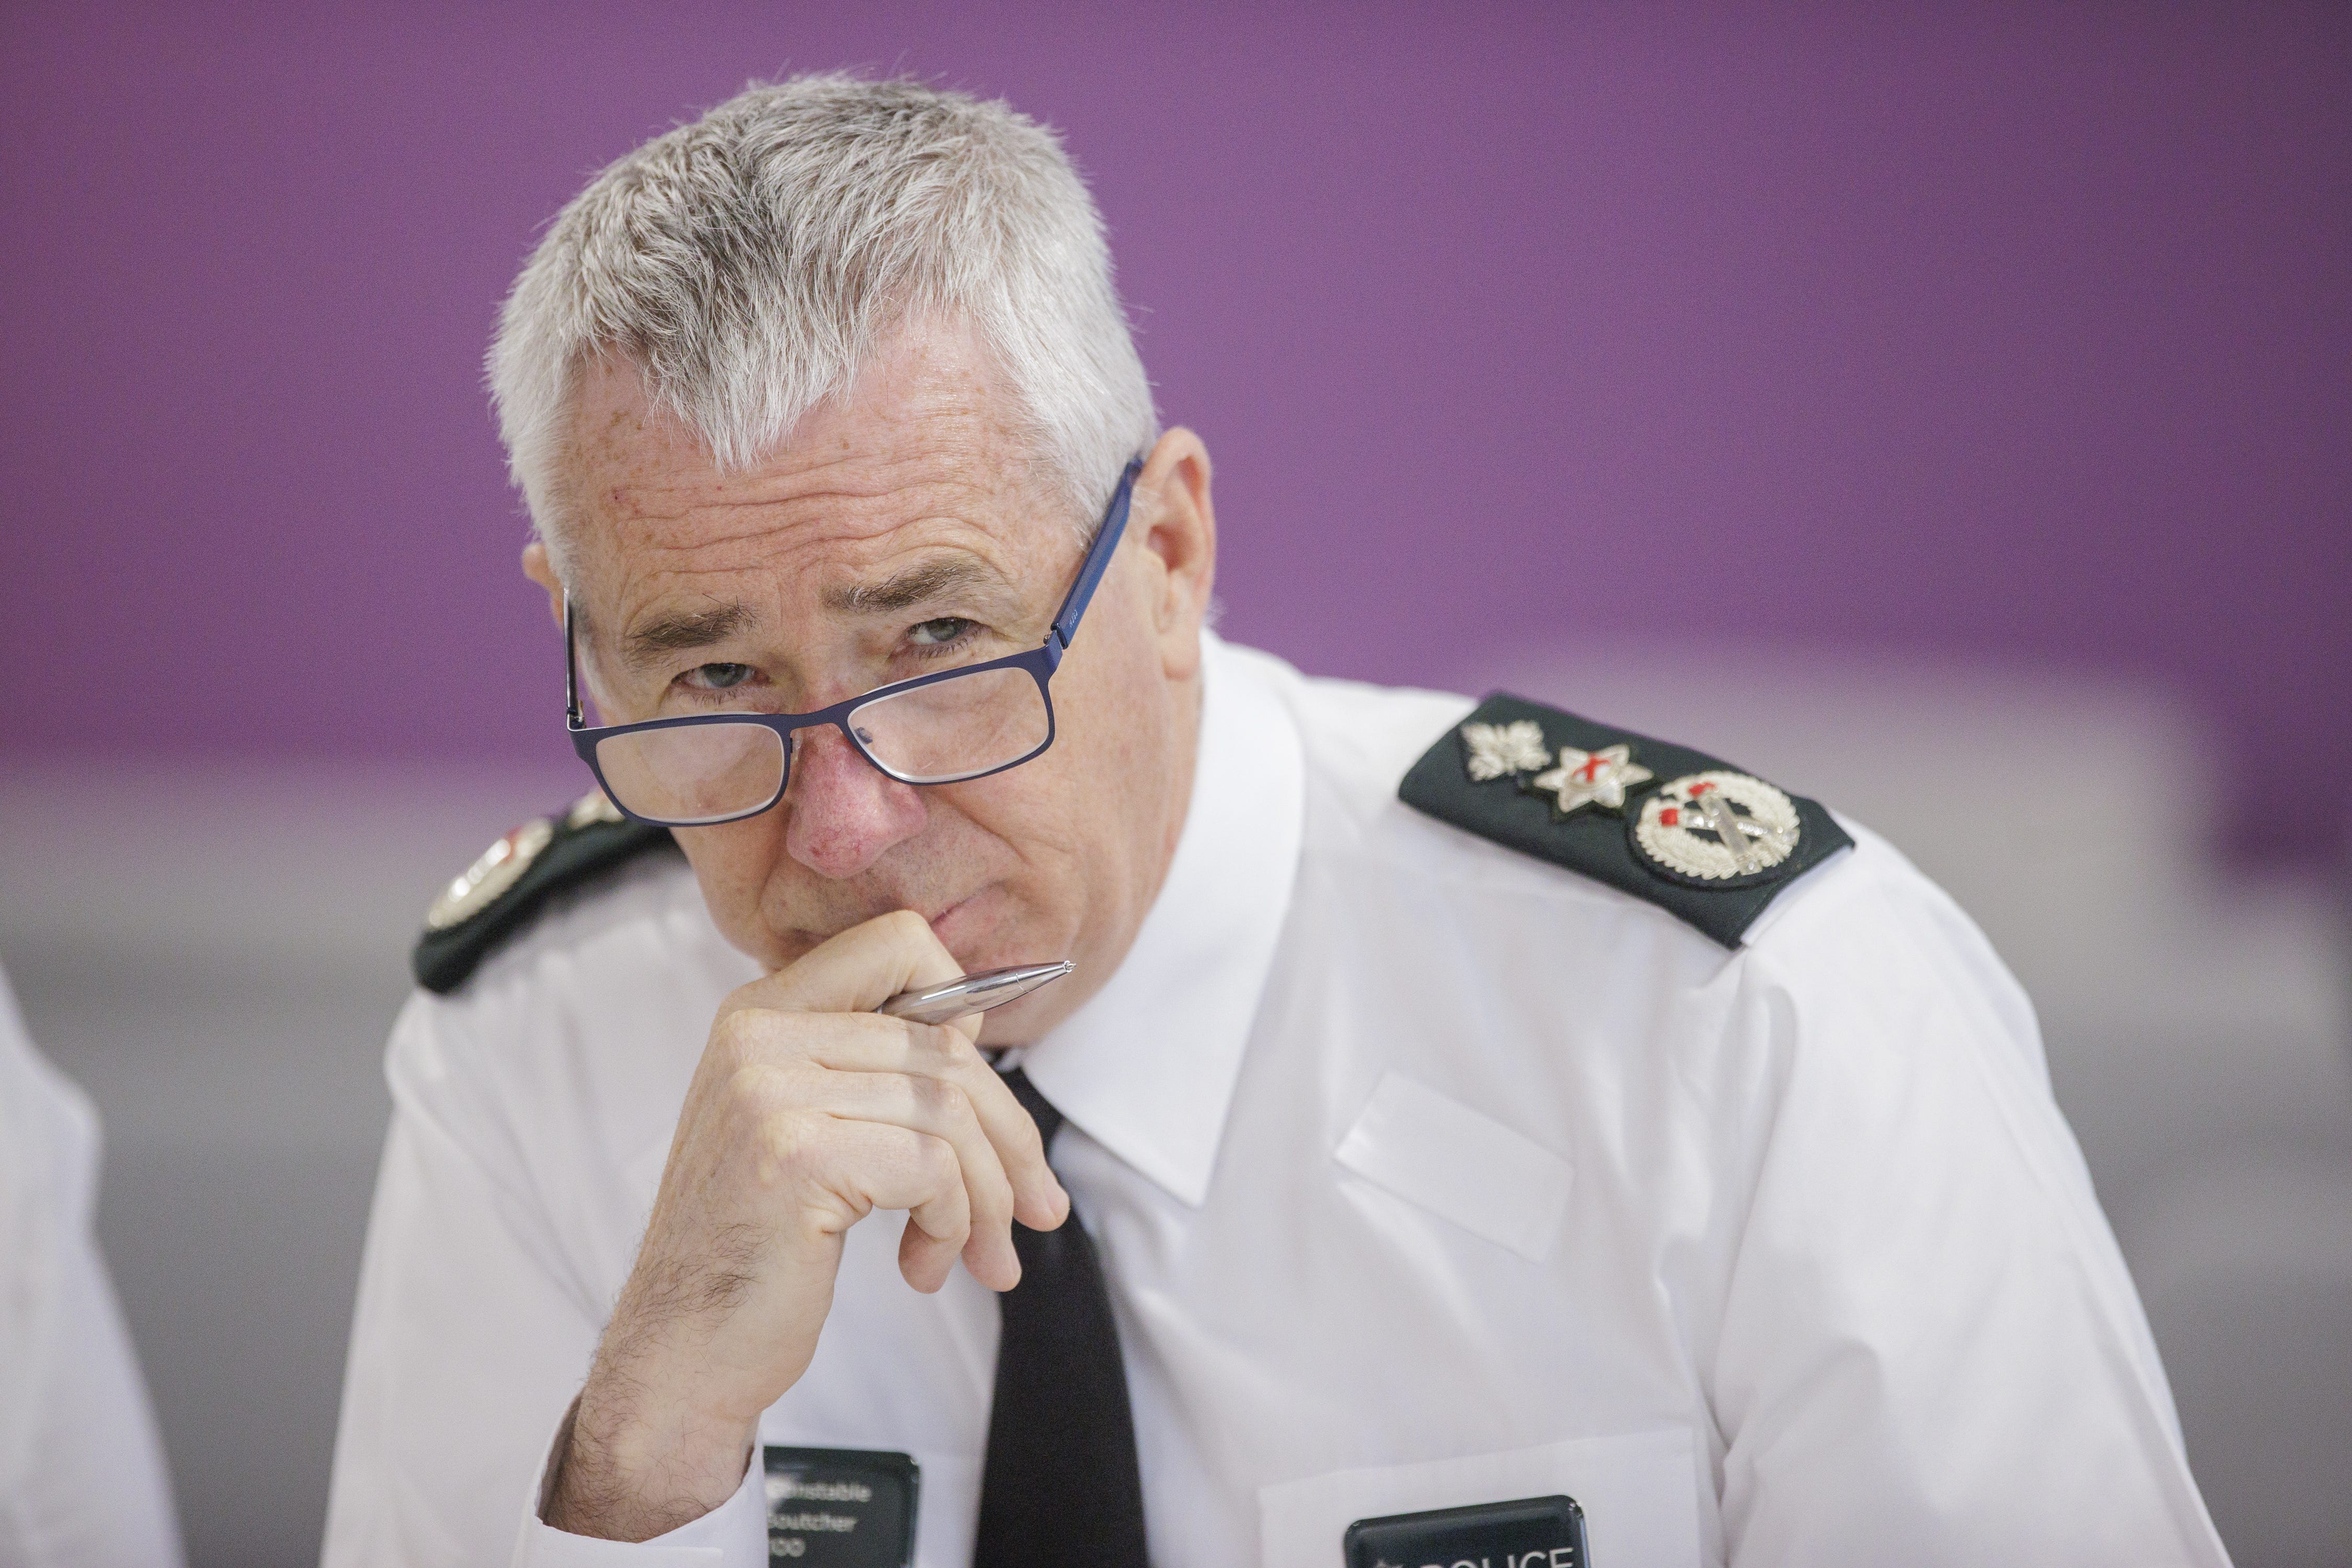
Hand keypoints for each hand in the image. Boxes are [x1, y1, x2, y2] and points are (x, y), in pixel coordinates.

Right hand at [545, 910, 1070, 1540]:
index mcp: (761, 1012)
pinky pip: (933, 1167)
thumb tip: (981, 1023)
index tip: (977, 1088)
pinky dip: (952, 1223)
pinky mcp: (795, 1155)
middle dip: (1008, 1137)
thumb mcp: (804, 1129)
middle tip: (1037, 1209)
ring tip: (977, 1256)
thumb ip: (870, 1068)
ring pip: (949, 1112)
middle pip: (945, 1047)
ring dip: (985, 1198)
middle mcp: (758, 1034)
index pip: (899, 941)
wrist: (681, 1351)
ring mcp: (770, 1091)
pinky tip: (924, 1266)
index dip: (961, 1006)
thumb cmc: (755, 1248)